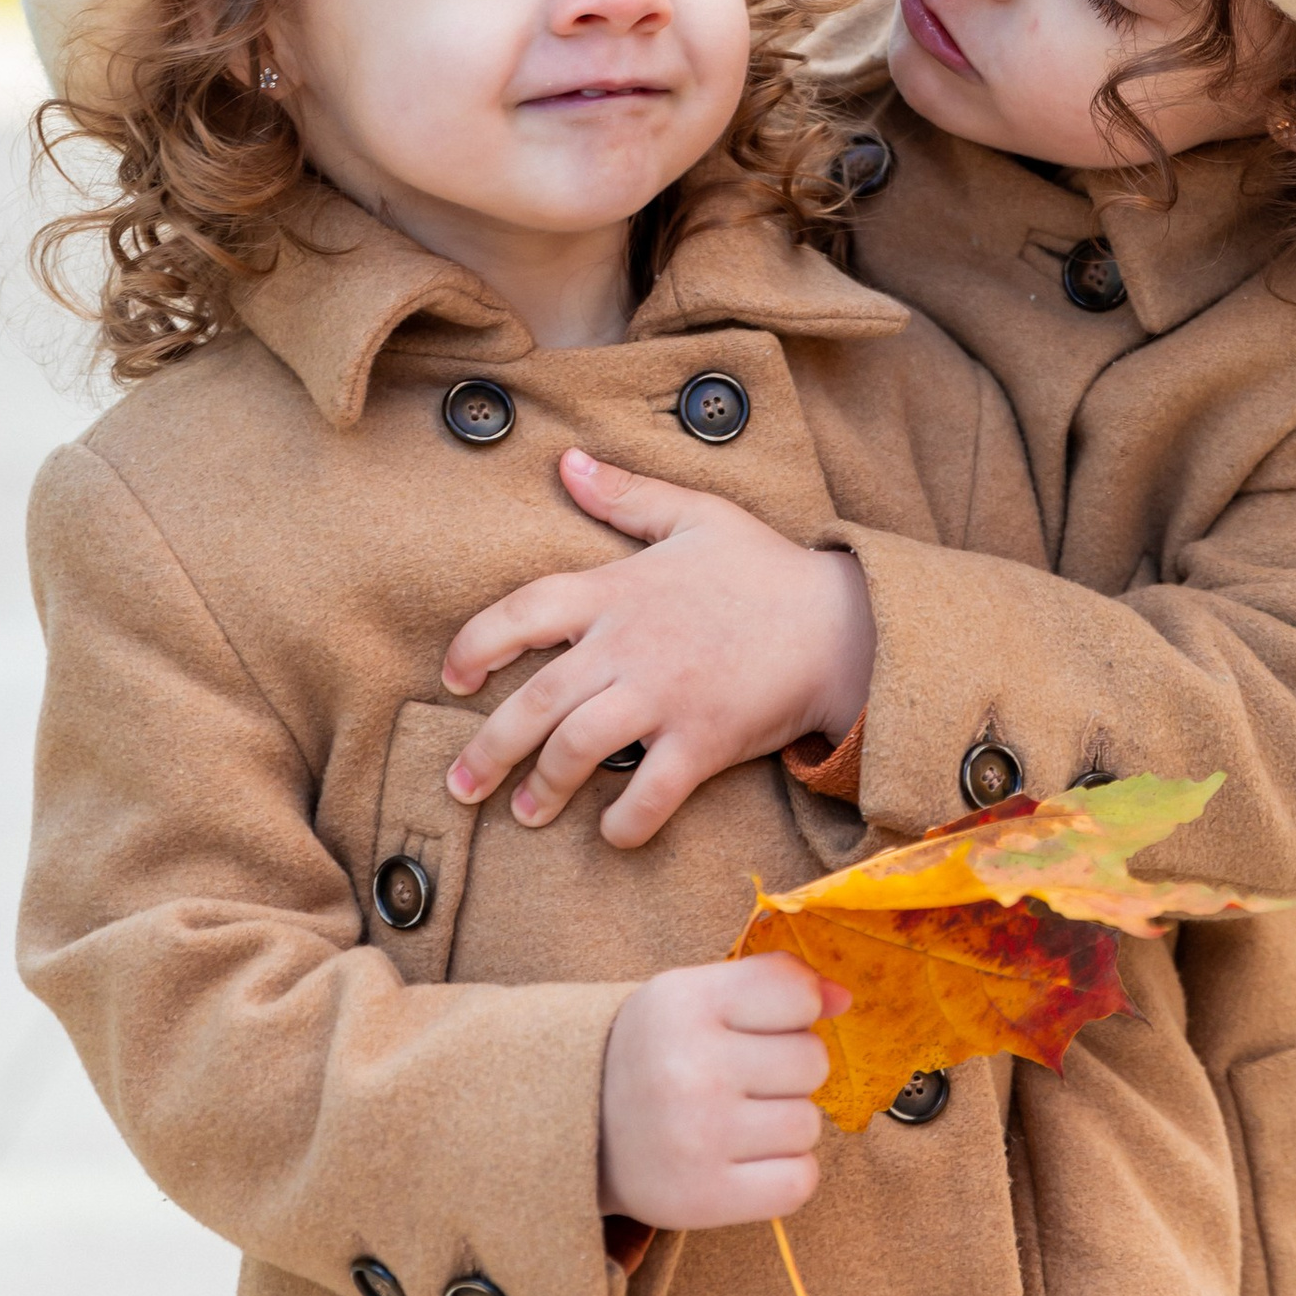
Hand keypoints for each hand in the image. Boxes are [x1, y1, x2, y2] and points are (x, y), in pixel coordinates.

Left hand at [439, 452, 877, 844]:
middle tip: (461, 785)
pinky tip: (609, 835)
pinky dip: (626, 822)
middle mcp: (631, 646)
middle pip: (538, 700)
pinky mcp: (705, 741)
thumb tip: (565, 461)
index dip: (477, 643)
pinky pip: (652, 794)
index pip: (524, 610)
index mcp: (619, 590)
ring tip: (523, 814)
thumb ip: (625, 494)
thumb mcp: (695, 513)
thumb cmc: (764, 569)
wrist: (841, 623)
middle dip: (489, 749)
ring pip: (581, 749)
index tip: (453, 676)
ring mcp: (666, 696)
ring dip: (544, 787)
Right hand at [599, 957, 850, 1228]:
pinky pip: (800, 1182)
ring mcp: (697, 1137)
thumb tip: (845, 999)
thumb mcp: (694, 997)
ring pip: (809, 1124)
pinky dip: (785, 1174)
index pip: (797, 992)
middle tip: (743, 1080)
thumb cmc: (654, 1054)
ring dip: (785, 1124)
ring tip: (736, 1121)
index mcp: (684, 1003)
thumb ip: (770, 984)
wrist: (578, 1130)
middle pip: (812, 1062)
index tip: (764, 1025)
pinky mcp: (704, 1198)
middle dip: (789, 1070)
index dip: (797, 1010)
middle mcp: (690, 1067)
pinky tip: (746, 1160)